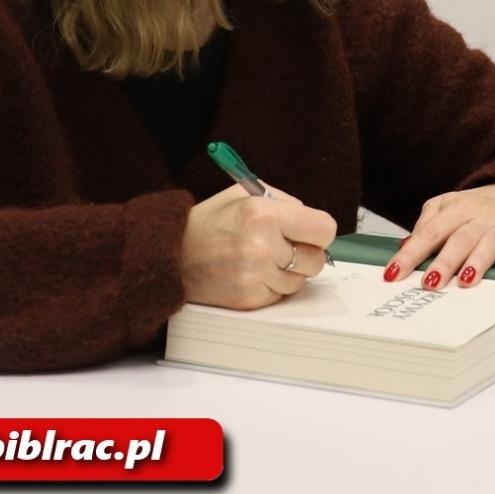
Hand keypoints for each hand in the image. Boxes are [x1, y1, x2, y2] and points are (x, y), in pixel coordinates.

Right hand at [179, 184, 335, 309]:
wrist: (171, 254)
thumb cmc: (210, 221)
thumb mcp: (245, 193)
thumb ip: (284, 202)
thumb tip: (313, 223)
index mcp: (265, 214)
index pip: (324, 229)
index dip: (319, 231)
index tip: (310, 232)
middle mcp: (262, 246)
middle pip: (316, 259)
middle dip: (306, 252)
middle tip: (285, 246)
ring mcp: (255, 276)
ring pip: (300, 281)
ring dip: (288, 272)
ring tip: (262, 259)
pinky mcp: (248, 299)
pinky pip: (280, 295)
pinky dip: (271, 286)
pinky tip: (251, 273)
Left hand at [386, 183, 494, 290]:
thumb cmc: (481, 206)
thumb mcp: (450, 205)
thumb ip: (428, 224)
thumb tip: (405, 248)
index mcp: (457, 209)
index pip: (430, 233)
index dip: (411, 254)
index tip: (394, 274)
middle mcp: (481, 217)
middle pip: (459, 239)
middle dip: (443, 262)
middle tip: (428, 284)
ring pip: (490, 243)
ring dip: (478, 262)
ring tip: (466, 281)